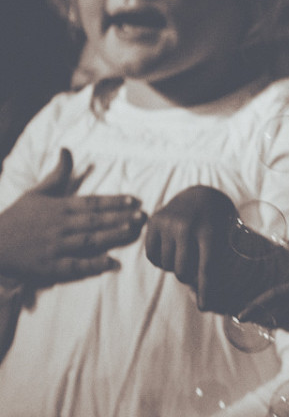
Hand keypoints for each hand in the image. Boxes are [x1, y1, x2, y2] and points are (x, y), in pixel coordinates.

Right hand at [0, 149, 145, 285]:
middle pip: (94, 221)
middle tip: (143, 216)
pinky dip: (93, 265)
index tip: (134, 200)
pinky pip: (74, 266)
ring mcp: (54, 247)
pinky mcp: (48, 266)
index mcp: (58, 207)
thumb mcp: (36, 193)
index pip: (90, 202)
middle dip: (119, 217)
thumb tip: (67, 149)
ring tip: (132, 232)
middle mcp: (58, 226)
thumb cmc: (17, 217)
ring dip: (111, 236)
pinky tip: (112, 263)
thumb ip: (58, 174)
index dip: (113, 201)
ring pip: (87, 241)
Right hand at [143, 185, 260, 312]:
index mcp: (210, 228)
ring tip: (185, 255)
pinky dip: (161, 261)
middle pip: (183, 270)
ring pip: (167, 265)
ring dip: (176, 267)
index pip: (207, 267)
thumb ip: (221, 261)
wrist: (200, 194)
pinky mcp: (153, 223)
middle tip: (194, 270)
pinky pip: (152, 257)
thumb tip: (208, 302)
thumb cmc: (219, 222)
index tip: (204, 307)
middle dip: (189, 277)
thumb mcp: (228, 235)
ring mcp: (167, 223)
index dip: (206, 290)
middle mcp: (186, 225)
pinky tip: (172, 250)